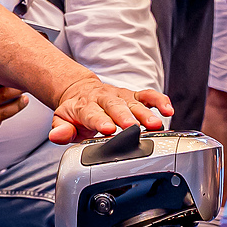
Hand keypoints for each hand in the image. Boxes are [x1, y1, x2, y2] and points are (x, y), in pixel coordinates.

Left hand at [48, 75, 170, 142]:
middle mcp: (105, 99)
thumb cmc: (75, 111)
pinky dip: (159, 101)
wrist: (80, 91)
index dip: (100, 121)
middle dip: (125, 116)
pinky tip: (168, 110)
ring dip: (146, 113)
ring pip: (134, 103)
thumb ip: (61, 130)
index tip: (108, 130)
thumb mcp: (62, 120)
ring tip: (155, 124)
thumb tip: (57, 135)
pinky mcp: (133, 96)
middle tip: (133, 127)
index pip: (92, 114)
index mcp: (85, 106)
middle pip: (115, 106)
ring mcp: (120, 96)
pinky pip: (148, 95)